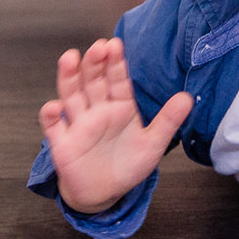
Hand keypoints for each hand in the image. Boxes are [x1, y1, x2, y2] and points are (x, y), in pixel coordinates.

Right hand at [39, 38, 193, 213]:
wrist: (104, 194)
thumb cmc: (128, 165)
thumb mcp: (153, 144)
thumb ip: (168, 120)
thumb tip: (188, 97)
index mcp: (120, 106)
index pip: (117, 80)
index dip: (115, 63)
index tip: (115, 44)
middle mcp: (97, 110)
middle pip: (93, 82)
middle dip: (95, 63)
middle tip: (98, 46)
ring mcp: (79, 125)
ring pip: (71, 96)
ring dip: (69, 77)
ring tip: (70, 59)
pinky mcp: (63, 143)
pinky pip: (53, 127)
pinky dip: (50, 116)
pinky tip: (54, 107)